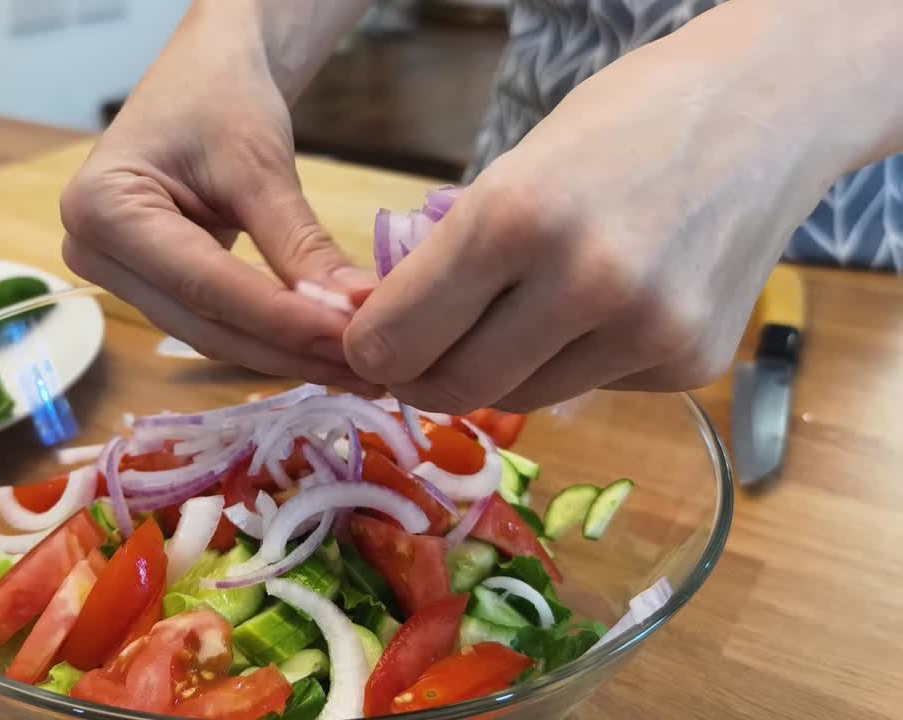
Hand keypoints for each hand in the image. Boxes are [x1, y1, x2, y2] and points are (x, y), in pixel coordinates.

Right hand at [61, 5, 377, 393]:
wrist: (205, 73)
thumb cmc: (221, 97)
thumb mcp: (261, 166)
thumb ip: (301, 244)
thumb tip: (357, 310)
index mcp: (102, 209)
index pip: (205, 285)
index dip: (282, 321)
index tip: (352, 340)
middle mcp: (93, 252)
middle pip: (204, 322)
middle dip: (288, 349)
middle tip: (366, 368)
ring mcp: (116, 276)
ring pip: (211, 334)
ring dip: (284, 354)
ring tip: (355, 367)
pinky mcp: (149, 287)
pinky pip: (213, 323)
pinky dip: (269, 337)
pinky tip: (322, 350)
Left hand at [344, 21, 848, 412]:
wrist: (765, 110)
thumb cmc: (621, 124)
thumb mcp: (512, 168)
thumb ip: (450, 256)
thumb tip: (381, 332)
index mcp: (516, 217)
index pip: (399, 334)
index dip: (370, 350)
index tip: (368, 347)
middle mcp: (584, 283)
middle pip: (456, 386)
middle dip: (420, 380)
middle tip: (415, 362)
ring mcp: (647, 331)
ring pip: (522, 398)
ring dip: (496, 373)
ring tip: (506, 325)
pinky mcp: (691, 364)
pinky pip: (591, 388)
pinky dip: (571, 363)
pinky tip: (596, 312)